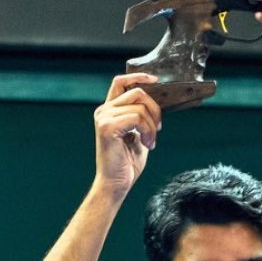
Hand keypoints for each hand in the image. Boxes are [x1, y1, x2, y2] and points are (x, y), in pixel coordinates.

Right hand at [93, 73, 161, 199]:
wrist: (116, 184)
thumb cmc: (127, 162)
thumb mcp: (139, 134)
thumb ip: (143, 116)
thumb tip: (159, 101)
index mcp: (109, 111)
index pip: (120, 82)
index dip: (138, 76)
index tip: (156, 80)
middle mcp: (103, 111)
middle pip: (137, 92)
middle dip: (155, 109)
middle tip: (158, 129)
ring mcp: (103, 118)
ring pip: (140, 107)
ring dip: (152, 125)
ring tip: (150, 142)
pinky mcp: (107, 127)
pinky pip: (137, 118)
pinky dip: (147, 131)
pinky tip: (147, 144)